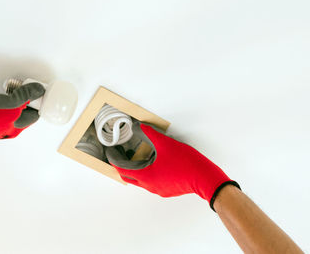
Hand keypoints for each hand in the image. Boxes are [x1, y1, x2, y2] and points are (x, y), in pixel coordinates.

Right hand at [0, 83, 44, 157]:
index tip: (35, 90)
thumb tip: (39, 90)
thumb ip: (25, 96)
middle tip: (22, 88)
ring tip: (11, 90)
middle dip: (26, 99)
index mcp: (17, 126)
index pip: (35, 114)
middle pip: (24, 112)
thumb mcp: (9, 103)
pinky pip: (0, 111)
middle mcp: (9, 128)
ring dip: (14, 100)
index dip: (38, 101)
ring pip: (12, 111)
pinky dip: (3, 103)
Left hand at [105, 122, 239, 209]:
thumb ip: (150, 133)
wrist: (205, 178)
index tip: (110, 153)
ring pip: (140, 180)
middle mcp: (150, 186)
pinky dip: (146, 173)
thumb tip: (139, 126)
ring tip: (135, 156)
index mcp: (146, 176)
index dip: (114, 160)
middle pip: (129, 177)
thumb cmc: (187, 163)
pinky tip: (153, 163)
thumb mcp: (166, 144)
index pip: (122, 170)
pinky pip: (151, 182)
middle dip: (122, 166)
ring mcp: (158, 190)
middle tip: (120, 155)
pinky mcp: (167, 190)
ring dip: (135, 170)